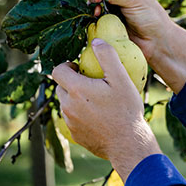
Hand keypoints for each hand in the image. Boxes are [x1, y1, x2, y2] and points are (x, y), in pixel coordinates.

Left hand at [52, 38, 160, 181]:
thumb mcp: (121, 79)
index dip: (67, 66)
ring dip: (76, 99)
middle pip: (61, 87)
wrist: (128, 144)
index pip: (57, 71)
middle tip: (91, 83)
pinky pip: (73, 120)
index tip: (79, 68)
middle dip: (72, 82)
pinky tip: (99, 117)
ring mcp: (70, 122)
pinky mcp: (75, 135)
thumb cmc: (126, 110)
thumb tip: (96, 41)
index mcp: (76, 90)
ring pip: (66, 104)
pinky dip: (81, 115)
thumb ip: (108, 56)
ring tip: (97, 100)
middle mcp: (67, 106)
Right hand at [87, 0, 185, 93]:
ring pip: (97, 6)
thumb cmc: (151, 17)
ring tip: (97, 11)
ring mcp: (114, 13)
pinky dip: (94, 19)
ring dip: (94, 7)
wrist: (156, 43)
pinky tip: (96, 18)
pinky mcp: (110, 26)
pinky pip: (98, 20)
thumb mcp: (135, 0)